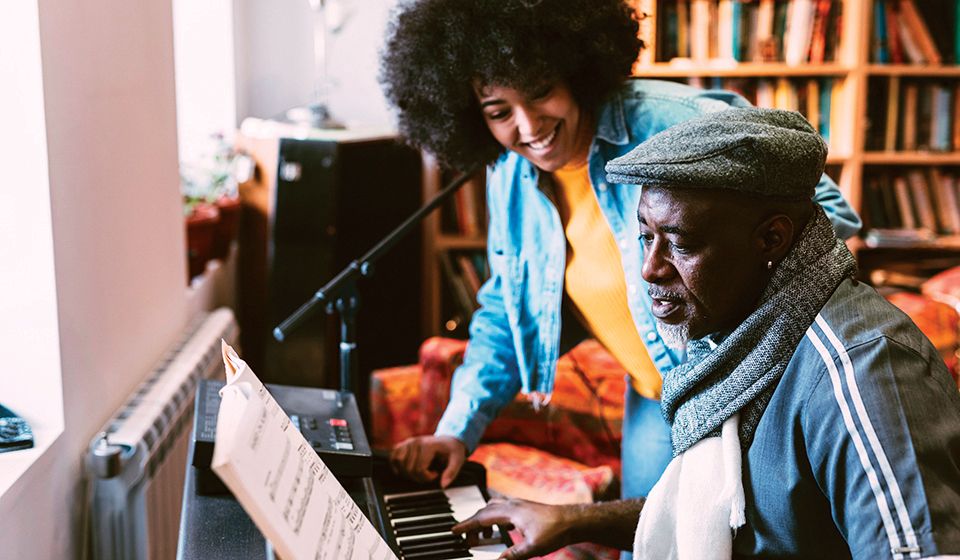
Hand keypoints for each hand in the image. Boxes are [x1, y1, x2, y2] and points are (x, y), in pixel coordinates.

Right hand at [389, 435, 465, 486]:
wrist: (448, 440)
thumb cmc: (452, 450)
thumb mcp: (458, 460)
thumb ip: (451, 473)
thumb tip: (443, 485)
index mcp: (428, 445)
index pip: (419, 469)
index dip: (427, 477)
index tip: (436, 474)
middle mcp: (416, 442)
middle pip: (409, 468)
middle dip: (419, 477)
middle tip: (429, 474)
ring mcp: (408, 442)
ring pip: (399, 463)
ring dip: (407, 472)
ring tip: (419, 471)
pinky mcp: (403, 444)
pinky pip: (393, 456)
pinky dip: (396, 465)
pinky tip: (407, 469)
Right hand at [452, 498, 577, 559]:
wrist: (574, 520)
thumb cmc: (555, 530)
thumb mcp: (531, 548)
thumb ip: (512, 556)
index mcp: (511, 512)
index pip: (482, 517)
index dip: (466, 525)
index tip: (453, 531)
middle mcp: (513, 505)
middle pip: (485, 511)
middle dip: (473, 525)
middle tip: (467, 539)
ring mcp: (519, 505)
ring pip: (494, 508)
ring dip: (484, 521)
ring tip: (483, 538)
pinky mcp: (525, 508)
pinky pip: (503, 509)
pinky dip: (496, 519)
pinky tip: (501, 530)